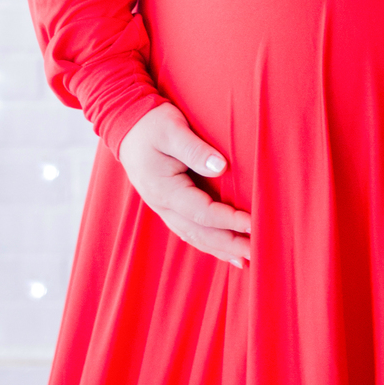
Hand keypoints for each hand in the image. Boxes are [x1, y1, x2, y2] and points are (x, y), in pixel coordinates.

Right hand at [118, 103, 251, 266]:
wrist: (126, 123)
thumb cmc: (152, 123)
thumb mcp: (172, 129)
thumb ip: (195, 149)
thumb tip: (221, 167)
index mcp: (164, 189)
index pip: (202, 212)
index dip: (228, 220)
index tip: (253, 224)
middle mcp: (162, 204)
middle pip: (199, 232)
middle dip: (229, 244)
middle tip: (256, 252)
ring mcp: (163, 207)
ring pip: (193, 236)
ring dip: (219, 249)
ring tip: (245, 261)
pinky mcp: (167, 205)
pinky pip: (189, 230)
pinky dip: (207, 243)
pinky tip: (223, 250)